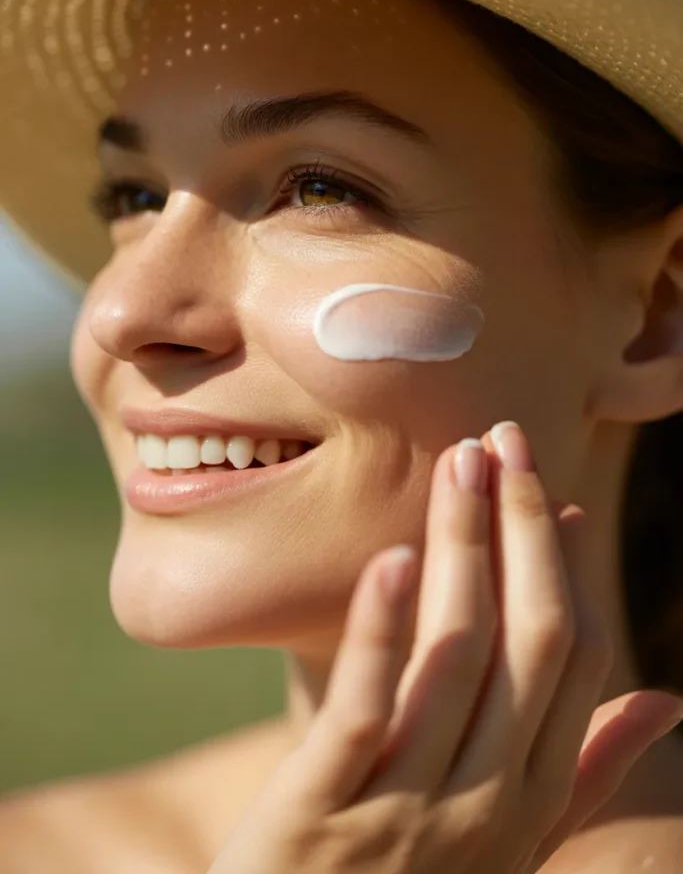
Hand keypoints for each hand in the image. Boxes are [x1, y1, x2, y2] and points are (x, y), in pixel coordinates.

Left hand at [207, 422, 682, 873]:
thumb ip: (582, 775)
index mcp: (529, 803)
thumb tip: (665, 701)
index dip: (570, 568)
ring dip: (466, 547)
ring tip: (464, 464)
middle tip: (508, 440)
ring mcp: (405, 812)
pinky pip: (367, 706)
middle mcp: (484, 805)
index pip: (576, 663)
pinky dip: (385, 626)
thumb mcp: (508, 845)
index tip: (555, 495)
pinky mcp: (322, 815)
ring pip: (457, 655)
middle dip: (525, 530)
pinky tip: (398, 556)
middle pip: (530, 641)